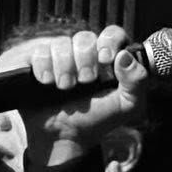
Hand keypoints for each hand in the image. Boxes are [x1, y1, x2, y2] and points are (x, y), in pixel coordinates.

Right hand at [21, 26, 150, 158]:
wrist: (62, 138)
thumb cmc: (95, 121)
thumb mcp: (126, 107)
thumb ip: (137, 82)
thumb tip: (125, 57)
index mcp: (106, 59)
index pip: (112, 34)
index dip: (109, 40)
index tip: (105, 59)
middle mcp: (82, 54)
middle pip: (84, 37)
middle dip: (85, 60)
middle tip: (84, 81)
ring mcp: (57, 56)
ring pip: (60, 43)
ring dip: (64, 67)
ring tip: (64, 88)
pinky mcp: (34, 62)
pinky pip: (38, 50)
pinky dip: (44, 66)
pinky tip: (46, 82)